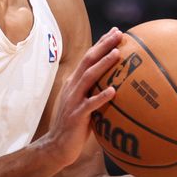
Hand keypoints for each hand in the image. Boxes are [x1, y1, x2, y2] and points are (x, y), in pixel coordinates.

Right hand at [44, 28, 122, 167]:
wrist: (58, 145)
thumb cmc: (76, 125)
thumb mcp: (84, 102)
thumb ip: (95, 91)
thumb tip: (117, 83)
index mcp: (75, 82)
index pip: (89, 57)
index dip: (101, 43)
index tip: (115, 31)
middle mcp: (73, 86)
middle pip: (88, 61)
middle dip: (104, 46)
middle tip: (119, 34)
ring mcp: (73, 100)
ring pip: (89, 77)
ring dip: (103, 64)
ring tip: (117, 54)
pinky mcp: (76, 115)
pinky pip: (90, 104)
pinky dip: (101, 96)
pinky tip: (113, 91)